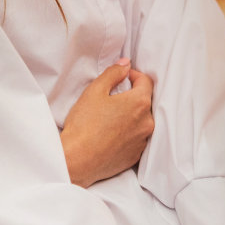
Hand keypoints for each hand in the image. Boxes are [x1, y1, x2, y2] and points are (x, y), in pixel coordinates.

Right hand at [60, 61, 154, 186]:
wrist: (77, 160)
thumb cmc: (84, 125)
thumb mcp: (95, 91)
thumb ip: (113, 73)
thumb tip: (125, 65)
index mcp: (140, 103)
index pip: (146, 81)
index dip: (133, 76)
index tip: (122, 78)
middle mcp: (147, 122)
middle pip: (145, 102)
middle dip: (132, 96)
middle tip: (113, 98)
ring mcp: (142, 140)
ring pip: (142, 121)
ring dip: (131, 115)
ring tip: (111, 117)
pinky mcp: (136, 155)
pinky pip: (137, 138)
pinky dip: (128, 133)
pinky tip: (112, 133)